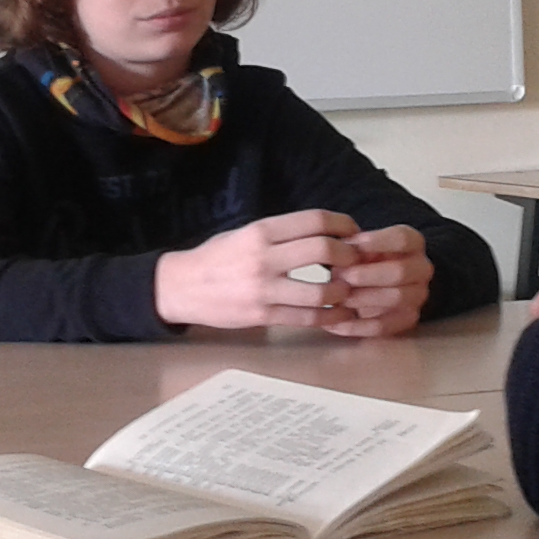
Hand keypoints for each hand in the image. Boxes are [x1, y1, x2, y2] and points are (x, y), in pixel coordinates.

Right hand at [155, 210, 360, 328]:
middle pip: (323, 249)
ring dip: (343, 290)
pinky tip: (338, 313)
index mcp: (261, 231)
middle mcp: (264, 257)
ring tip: (348, 288)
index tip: (354, 230)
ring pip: (320, 290)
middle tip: (357, 259)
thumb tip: (324, 233)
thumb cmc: (216, 257)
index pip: (313, 220)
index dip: (342, 224)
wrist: (181, 287)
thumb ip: (280, 234)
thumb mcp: (244, 234)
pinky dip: (329, 316)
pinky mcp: (263, 316)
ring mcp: (264, 289)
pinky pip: (306, 317)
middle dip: (349, 254)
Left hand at [317, 224, 434, 337]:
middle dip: (367, 275)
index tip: (352, 245)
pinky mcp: (407, 319)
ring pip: (396, 298)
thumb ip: (354, 247)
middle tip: (342, 276)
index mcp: (414, 243)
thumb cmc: (364, 259)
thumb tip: (341, 252)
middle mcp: (422, 268)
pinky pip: (385, 325)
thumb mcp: (361, 246)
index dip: (377, 242)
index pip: (402, 239)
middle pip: (400, 271)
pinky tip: (336, 324)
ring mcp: (418, 295)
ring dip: (363, 298)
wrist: (374, 282)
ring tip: (339, 298)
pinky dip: (358, 326)